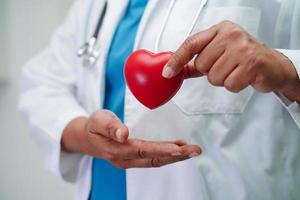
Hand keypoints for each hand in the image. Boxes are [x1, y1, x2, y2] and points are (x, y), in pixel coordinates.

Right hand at [62, 110, 200, 168]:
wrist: (87, 137)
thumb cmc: (94, 126)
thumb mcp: (98, 120)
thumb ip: (110, 127)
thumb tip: (123, 134)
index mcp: (116, 150)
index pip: (143, 151)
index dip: (162, 149)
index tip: (180, 148)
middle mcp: (125, 160)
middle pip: (154, 159)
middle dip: (177, 156)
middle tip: (196, 150)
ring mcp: (130, 161)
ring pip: (156, 160)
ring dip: (176, 157)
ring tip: (193, 151)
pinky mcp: (134, 159)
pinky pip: (153, 158)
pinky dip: (168, 154)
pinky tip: (179, 148)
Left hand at [162, 21, 298, 94]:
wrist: (273, 65)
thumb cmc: (244, 58)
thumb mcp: (219, 52)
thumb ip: (196, 62)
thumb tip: (175, 70)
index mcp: (220, 30)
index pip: (191, 44)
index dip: (177, 59)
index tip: (167, 73)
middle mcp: (231, 35)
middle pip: (202, 65)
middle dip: (211, 72)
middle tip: (226, 66)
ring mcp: (243, 48)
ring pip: (214, 77)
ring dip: (223, 79)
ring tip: (236, 71)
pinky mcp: (252, 64)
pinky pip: (229, 85)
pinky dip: (234, 86)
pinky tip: (243, 77)